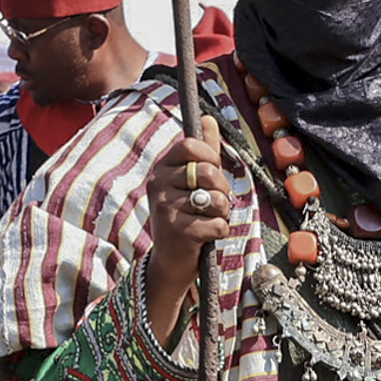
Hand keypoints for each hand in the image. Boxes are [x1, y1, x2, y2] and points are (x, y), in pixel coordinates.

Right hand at [141, 130, 233, 343]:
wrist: (171, 262)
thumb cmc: (186, 217)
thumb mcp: (192, 182)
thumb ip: (203, 150)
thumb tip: (208, 118)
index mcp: (161, 169)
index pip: (190, 146)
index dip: (211, 157)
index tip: (212, 173)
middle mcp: (157, 185)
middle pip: (208, 172)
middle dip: (223, 190)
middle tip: (214, 204)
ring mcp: (165, 208)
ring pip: (217, 200)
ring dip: (222, 214)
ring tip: (208, 220)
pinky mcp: (176, 231)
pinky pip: (218, 224)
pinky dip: (219, 232)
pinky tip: (205, 237)